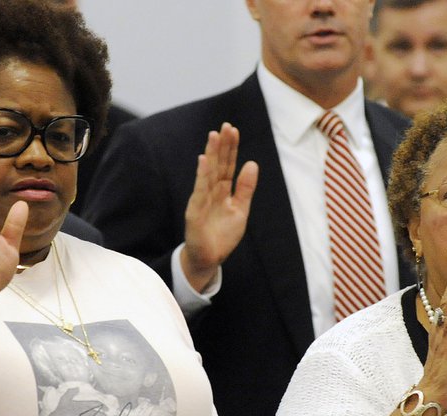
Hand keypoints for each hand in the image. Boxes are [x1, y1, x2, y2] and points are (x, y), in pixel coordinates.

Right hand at [182, 122, 257, 291]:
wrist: (210, 259)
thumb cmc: (223, 235)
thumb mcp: (241, 210)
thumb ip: (245, 188)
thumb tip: (252, 163)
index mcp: (223, 191)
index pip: (227, 165)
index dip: (231, 148)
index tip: (233, 130)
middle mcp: (211, 192)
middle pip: (218, 165)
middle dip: (221, 146)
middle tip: (225, 126)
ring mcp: (202, 200)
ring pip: (208, 174)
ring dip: (211, 154)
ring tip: (214, 136)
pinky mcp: (195, 212)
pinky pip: (199, 191)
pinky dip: (202, 176)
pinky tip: (204, 160)